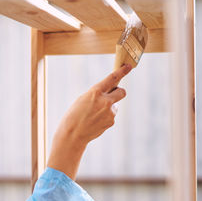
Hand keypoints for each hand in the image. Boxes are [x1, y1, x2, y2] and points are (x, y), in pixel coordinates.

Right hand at [47, 64, 131, 179]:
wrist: (73, 134)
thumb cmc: (74, 114)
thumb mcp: (83, 98)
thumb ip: (97, 94)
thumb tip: (111, 94)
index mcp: (95, 92)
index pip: (112, 78)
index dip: (122, 71)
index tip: (128, 66)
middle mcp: (105, 101)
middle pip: (121, 92)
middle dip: (118, 92)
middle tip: (111, 95)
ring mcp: (110, 112)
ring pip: (114, 105)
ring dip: (108, 107)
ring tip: (94, 114)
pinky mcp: (111, 121)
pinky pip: (111, 115)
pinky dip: (105, 116)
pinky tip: (95, 120)